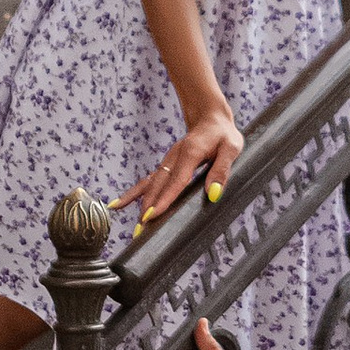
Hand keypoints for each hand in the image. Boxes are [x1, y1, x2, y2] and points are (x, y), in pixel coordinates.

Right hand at [117, 104, 243, 225]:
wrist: (210, 117)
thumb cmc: (223, 134)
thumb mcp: (231, 148)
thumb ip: (222, 170)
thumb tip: (214, 194)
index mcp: (190, 153)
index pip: (176, 181)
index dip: (164, 199)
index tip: (152, 216)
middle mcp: (174, 157)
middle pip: (158, 186)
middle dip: (148, 209)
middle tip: (141, 232)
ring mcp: (167, 161)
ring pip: (150, 185)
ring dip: (141, 205)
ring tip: (136, 228)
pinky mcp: (165, 165)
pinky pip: (148, 181)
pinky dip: (134, 194)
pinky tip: (118, 204)